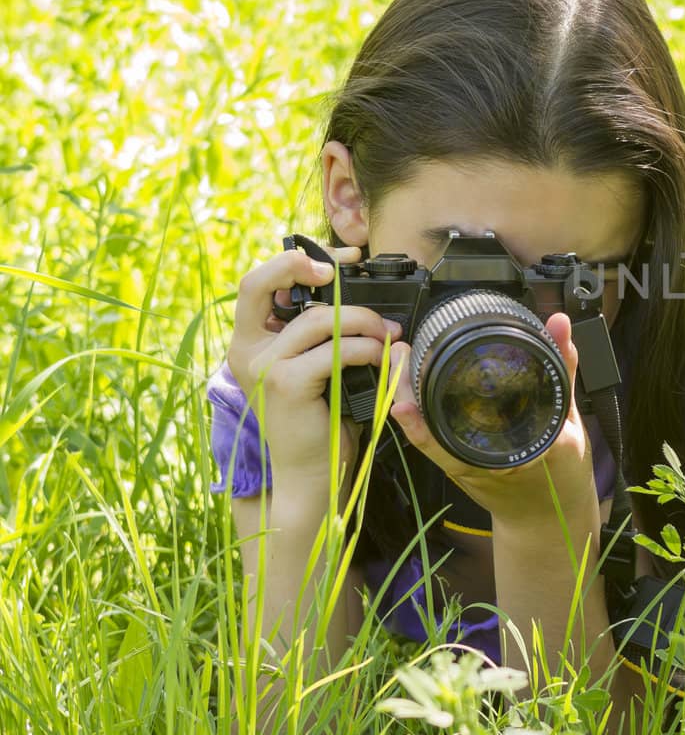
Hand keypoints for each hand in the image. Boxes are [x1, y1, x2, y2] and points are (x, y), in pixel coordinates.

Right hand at [226, 242, 401, 485]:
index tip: (341, 259)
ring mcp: (263, 366)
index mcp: (251, 340)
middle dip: (320, 273)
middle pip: (269, 284)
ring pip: (319, 319)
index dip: (294, 260)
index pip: (257, 281)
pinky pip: (335, 351)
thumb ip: (320, 334)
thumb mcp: (317, 367)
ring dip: (363, 322)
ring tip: (387, 336)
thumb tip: (356, 294)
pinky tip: (381, 359)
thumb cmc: (321, 419)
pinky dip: (367, 350)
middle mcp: (247, 350)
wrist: (312, 475)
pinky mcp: (286, 384)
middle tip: (359, 281)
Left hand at [385, 311, 600, 532]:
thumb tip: (560, 322)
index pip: (473, 423)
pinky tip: (402, 402)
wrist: (550, 520)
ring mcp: (468, 469)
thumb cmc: (563, 477)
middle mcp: (487, 462)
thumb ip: (564, 368)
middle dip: (412, 389)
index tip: (421, 365)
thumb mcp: (573, 420)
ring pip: (426, 436)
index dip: (436, 399)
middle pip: (435, 427)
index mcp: (521, 449)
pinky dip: (415, 424)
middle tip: (400, 351)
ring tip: (397, 363)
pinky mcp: (459, 470)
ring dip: (406, 400)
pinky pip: (432, 447)